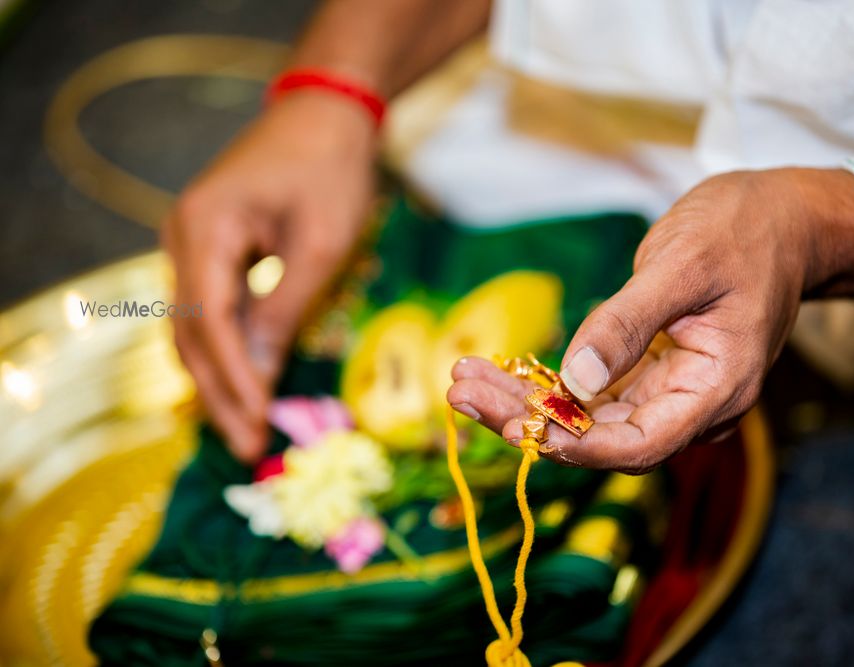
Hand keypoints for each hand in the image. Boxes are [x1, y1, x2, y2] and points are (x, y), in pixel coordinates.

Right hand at [162, 92, 376, 461]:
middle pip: (191, 332)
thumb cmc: (331, 170)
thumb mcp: (319, 244)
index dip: (233, 377)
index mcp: (203, 228)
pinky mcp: (210, 250)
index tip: (258, 421)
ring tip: (246, 429)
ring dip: (221, 378)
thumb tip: (260, 373)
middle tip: (247, 447)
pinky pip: (210, 310)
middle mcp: (181, 237)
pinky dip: (227, 350)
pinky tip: (246, 385)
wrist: (325, 113)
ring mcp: (190, 243)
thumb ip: (285, 309)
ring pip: (195, 327)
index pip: (208, 320)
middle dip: (221, 392)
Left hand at [448, 168, 853, 472]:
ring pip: (591, 418)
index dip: (574, 445)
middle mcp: (694, 404)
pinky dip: (548, 383)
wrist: (780, 217)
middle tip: (462, 389)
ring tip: (464, 380)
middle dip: (529, 417)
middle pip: (602, 436)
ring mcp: (672, 391)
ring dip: (528, 401)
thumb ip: (628, 322)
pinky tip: (502, 370)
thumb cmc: (742, 232)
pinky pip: (595, 393)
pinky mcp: (653, 373)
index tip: (512, 424)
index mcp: (717, 388)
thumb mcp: (681, 265)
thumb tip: (575, 379)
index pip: (639, 444)